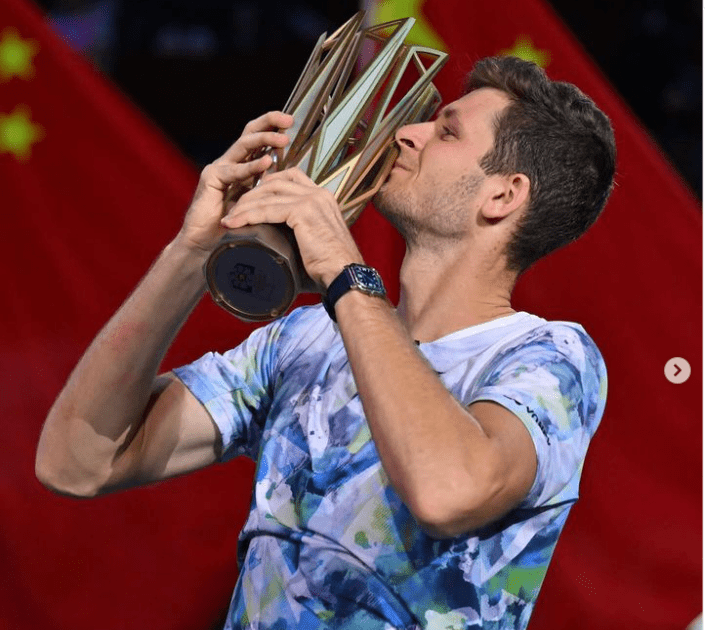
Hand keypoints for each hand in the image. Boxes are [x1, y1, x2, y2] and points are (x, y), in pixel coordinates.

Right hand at [176, 111, 293, 253]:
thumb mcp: (259, 205)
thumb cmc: (234, 227)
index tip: (293, 125)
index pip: (259, 140)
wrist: (206, 243)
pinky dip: (251, 167)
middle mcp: (230, 163)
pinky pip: (234, 170)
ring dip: (264, 140)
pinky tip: (266, 162)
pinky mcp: (211, 179)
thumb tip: (295, 186)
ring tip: (283, 139)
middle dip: (270, 123)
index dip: (274, 129)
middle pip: (250, 133)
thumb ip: (271, 192)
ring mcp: (220, 168)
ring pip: (243, 145)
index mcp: (243, 166)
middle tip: (289, 120)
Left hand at [220, 168, 363, 288]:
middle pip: (276, 182)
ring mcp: (312, 200)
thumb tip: (278, 244)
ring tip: (230, 219)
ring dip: (245, 205)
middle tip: (234, 210)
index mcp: (323, 198)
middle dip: (251, 194)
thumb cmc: (330, 268)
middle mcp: (319, 194)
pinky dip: (248, 215)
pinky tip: (235, 223)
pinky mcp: (303, 211)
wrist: (345, 276)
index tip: (251, 199)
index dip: (268, 183)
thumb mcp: (315, 242)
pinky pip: (268, 208)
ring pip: (268, 194)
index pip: (291, 177)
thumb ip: (300, 233)